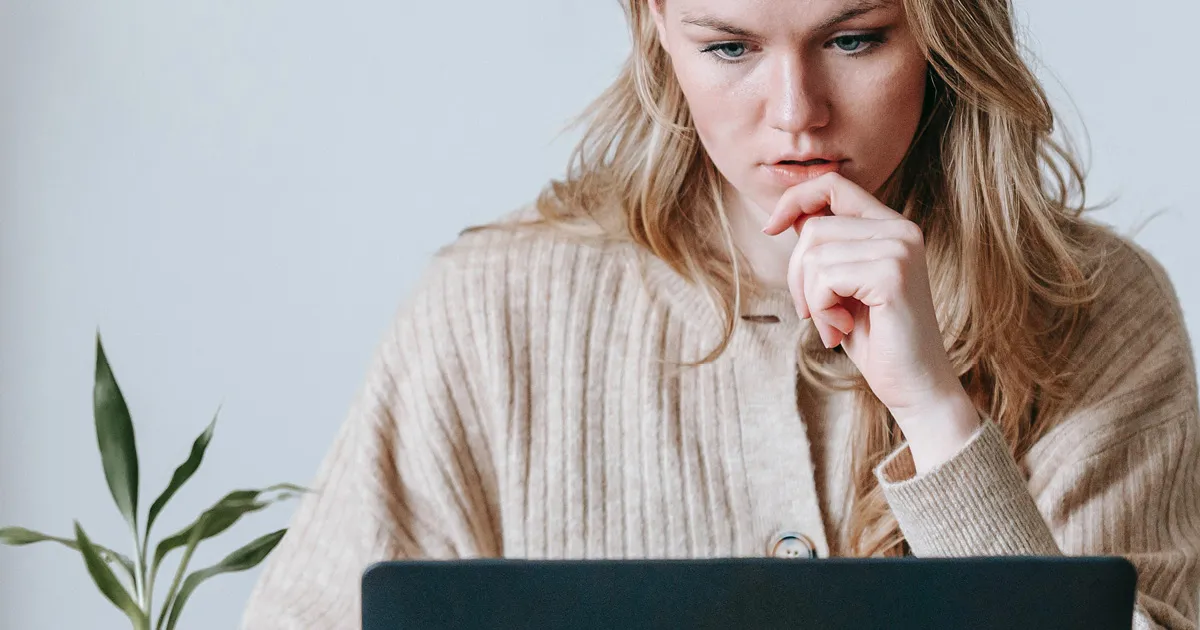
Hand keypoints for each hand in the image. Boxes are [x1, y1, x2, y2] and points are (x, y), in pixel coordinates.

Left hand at [761, 172, 980, 470]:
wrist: (915, 386)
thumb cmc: (876, 340)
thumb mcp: (842, 285)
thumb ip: (827, 248)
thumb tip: (791, 216)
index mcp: (891, 227)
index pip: (833, 184)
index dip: (795, 199)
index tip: (771, 229)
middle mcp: (901, 229)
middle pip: (814, 227)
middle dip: (798, 274)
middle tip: (815, 313)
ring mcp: (899, 248)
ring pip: (814, 253)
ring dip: (811, 298)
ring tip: (835, 325)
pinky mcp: (892, 273)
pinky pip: (824, 277)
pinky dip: (821, 309)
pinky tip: (841, 330)